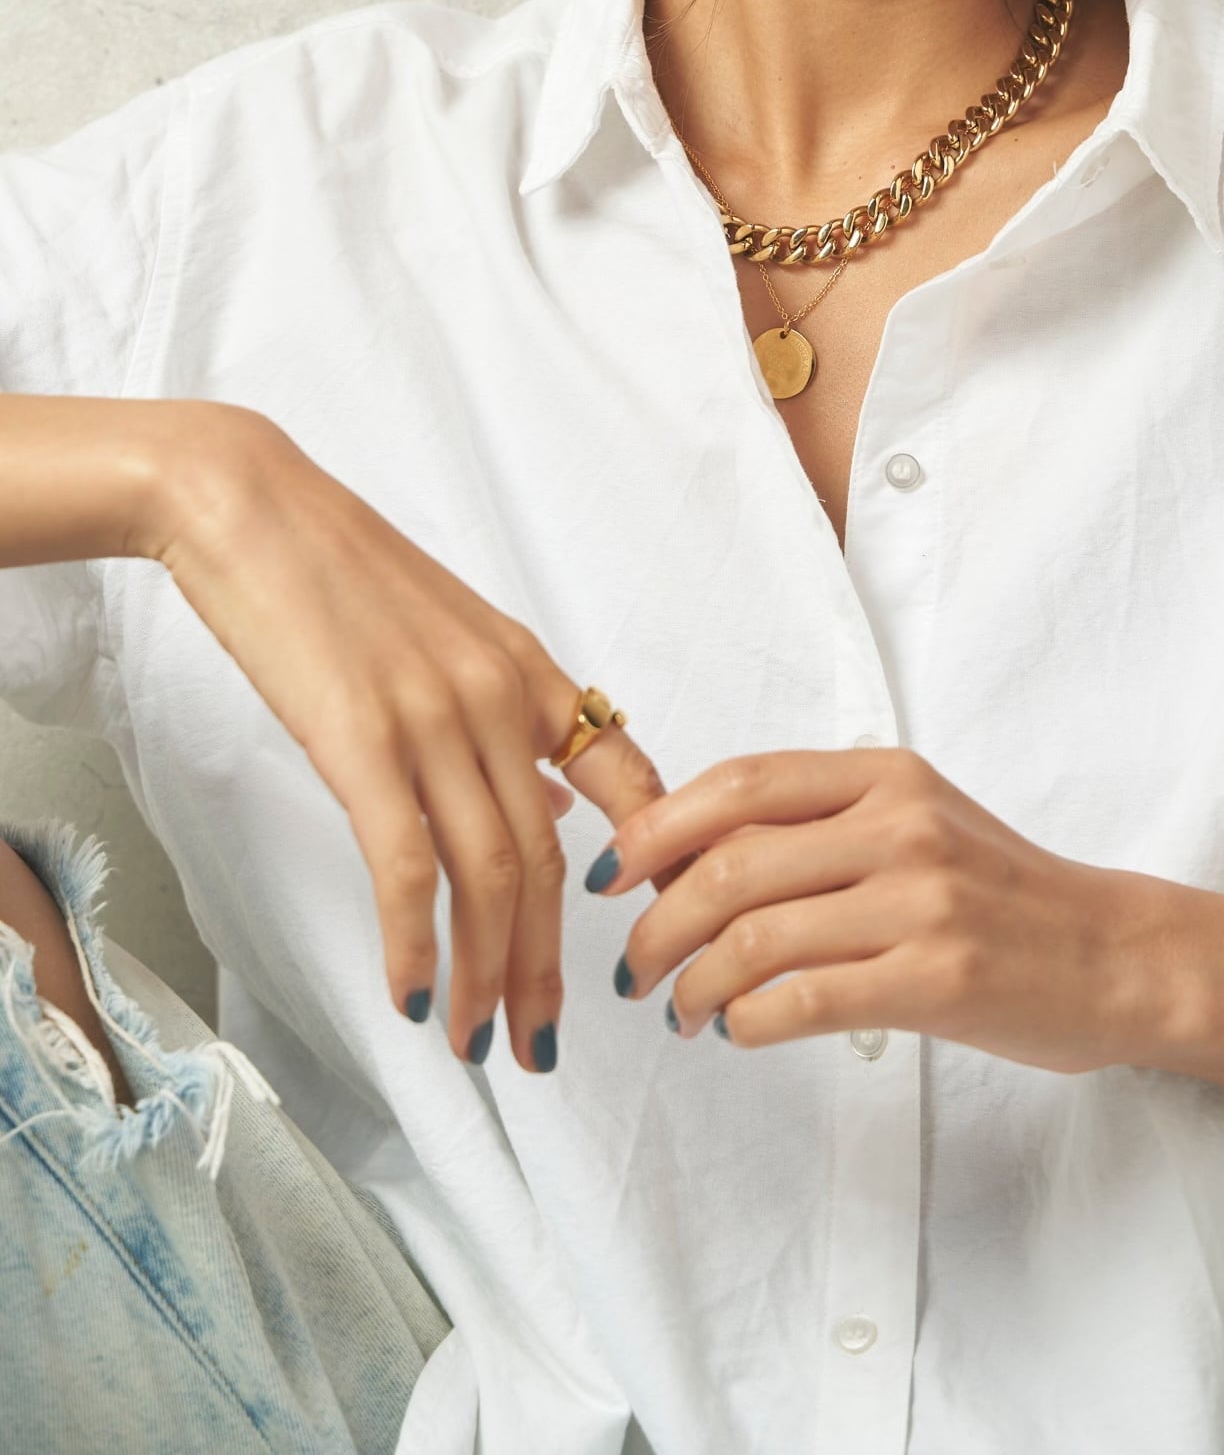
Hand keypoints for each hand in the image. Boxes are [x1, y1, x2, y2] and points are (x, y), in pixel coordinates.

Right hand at [146, 403, 672, 1070]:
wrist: (249, 504)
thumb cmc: (337, 569)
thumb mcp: (450, 631)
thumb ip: (504, 714)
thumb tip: (546, 797)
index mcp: (526, 669)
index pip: (626, 776)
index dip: (648, 868)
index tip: (643, 940)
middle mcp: (497, 696)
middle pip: (548, 858)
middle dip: (548, 965)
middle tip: (541, 1044)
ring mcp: (434, 716)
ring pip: (488, 874)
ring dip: (487, 975)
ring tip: (479, 1044)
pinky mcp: (360, 738)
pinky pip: (406, 863)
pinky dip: (417, 941)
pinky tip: (416, 996)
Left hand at [590, 746, 1178, 1070]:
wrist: (1115, 954)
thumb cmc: (1002, 893)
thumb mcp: (915, 823)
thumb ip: (818, 826)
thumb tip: (683, 853)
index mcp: (885, 775)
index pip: (740, 784)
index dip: (657, 827)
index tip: (613, 873)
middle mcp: (900, 825)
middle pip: (729, 866)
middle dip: (656, 924)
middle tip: (634, 968)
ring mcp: (922, 902)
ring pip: (753, 939)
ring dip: (690, 985)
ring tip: (678, 1010)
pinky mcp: (937, 981)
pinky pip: (801, 1002)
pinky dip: (746, 1022)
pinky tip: (739, 1031)